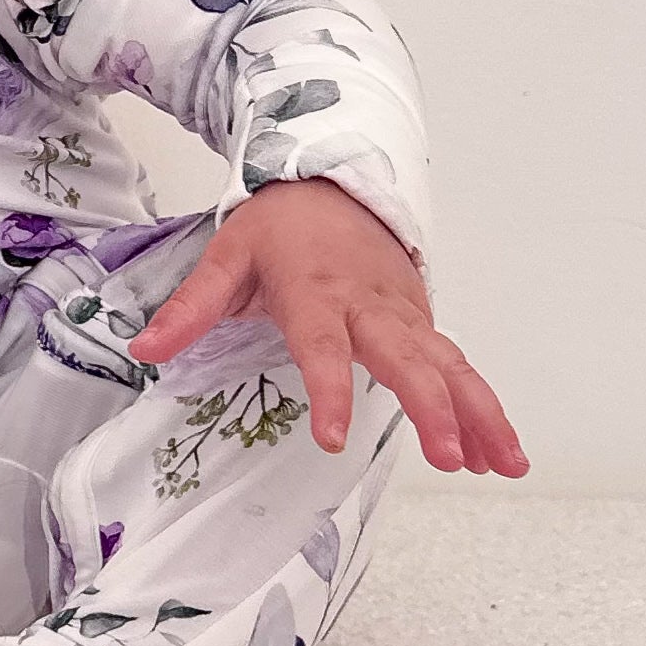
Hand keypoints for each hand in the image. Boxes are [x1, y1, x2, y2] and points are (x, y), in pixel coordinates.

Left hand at [125, 177, 527, 477]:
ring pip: (449, 364)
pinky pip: (457, 366)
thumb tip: (141, 348)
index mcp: (315, 291)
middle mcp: (369, 304)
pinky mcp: (421, 319)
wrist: (330, 179)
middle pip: (407, 357)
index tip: (333, 438)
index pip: (323, 345)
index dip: (330, 390)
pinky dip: (483, 407)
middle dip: (433, 407)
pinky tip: (499, 453)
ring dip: (480, 414)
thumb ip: (191, 307)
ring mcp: (403, 312)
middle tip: (450, 459)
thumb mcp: (226, 256)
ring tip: (504, 465)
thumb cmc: (276, 227)